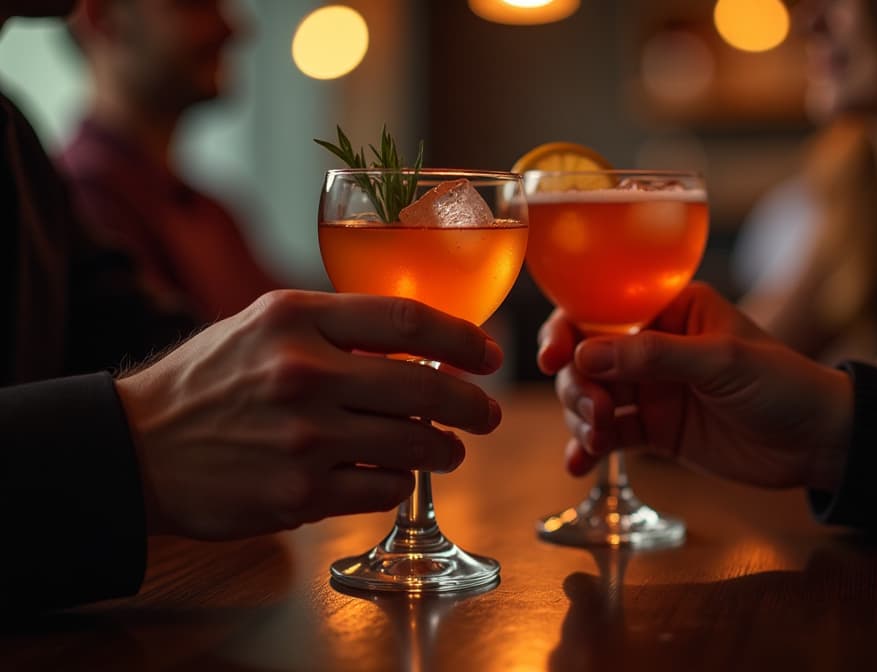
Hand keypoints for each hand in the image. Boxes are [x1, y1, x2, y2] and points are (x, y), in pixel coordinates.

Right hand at [115, 290, 502, 539]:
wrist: (137, 447)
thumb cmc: (210, 379)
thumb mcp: (265, 325)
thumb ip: (337, 325)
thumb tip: (420, 341)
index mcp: (296, 316)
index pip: (407, 318)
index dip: (463, 336)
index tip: (489, 354)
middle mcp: (304, 372)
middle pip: (426, 385)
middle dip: (473, 404)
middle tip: (488, 413)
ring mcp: (304, 436)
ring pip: (415, 443)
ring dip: (445, 449)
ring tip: (449, 449)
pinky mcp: (300, 492)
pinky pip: (384, 488)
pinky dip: (400, 482)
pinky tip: (394, 475)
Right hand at [537, 283, 851, 490]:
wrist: (818, 443)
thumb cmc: (782, 383)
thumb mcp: (721, 361)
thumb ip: (653, 356)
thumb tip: (585, 355)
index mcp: (669, 309)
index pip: (601, 310)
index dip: (568, 331)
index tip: (553, 359)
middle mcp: (651, 345)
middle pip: (586, 358)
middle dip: (578, 385)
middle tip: (595, 412)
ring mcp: (650, 389)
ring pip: (590, 397)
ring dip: (582, 418)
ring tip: (598, 440)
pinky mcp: (654, 429)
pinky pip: (608, 435)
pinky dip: (588, 448)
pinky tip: (579, 465)